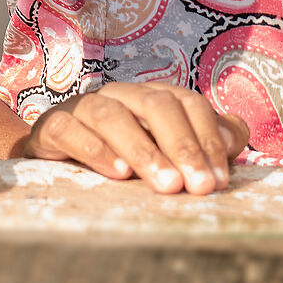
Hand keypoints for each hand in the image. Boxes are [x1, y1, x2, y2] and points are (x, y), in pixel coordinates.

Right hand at [28, 82, 250, 194]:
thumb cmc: (123, 160)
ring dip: (143, 150)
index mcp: (152, 97)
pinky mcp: (51, 126)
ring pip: (112, 115)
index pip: (188, 104)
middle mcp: (120, 95)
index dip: (207, 138)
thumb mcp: (167, 155)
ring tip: (165, 185)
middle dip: (182, 146)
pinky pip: (69, 129)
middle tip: (198, 186)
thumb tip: (230, 138)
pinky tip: (117, 173)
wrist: (56, 163)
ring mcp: (83, 107)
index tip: (218, 181)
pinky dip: (94, 149)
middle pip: (155, 104)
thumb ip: (207, 144)